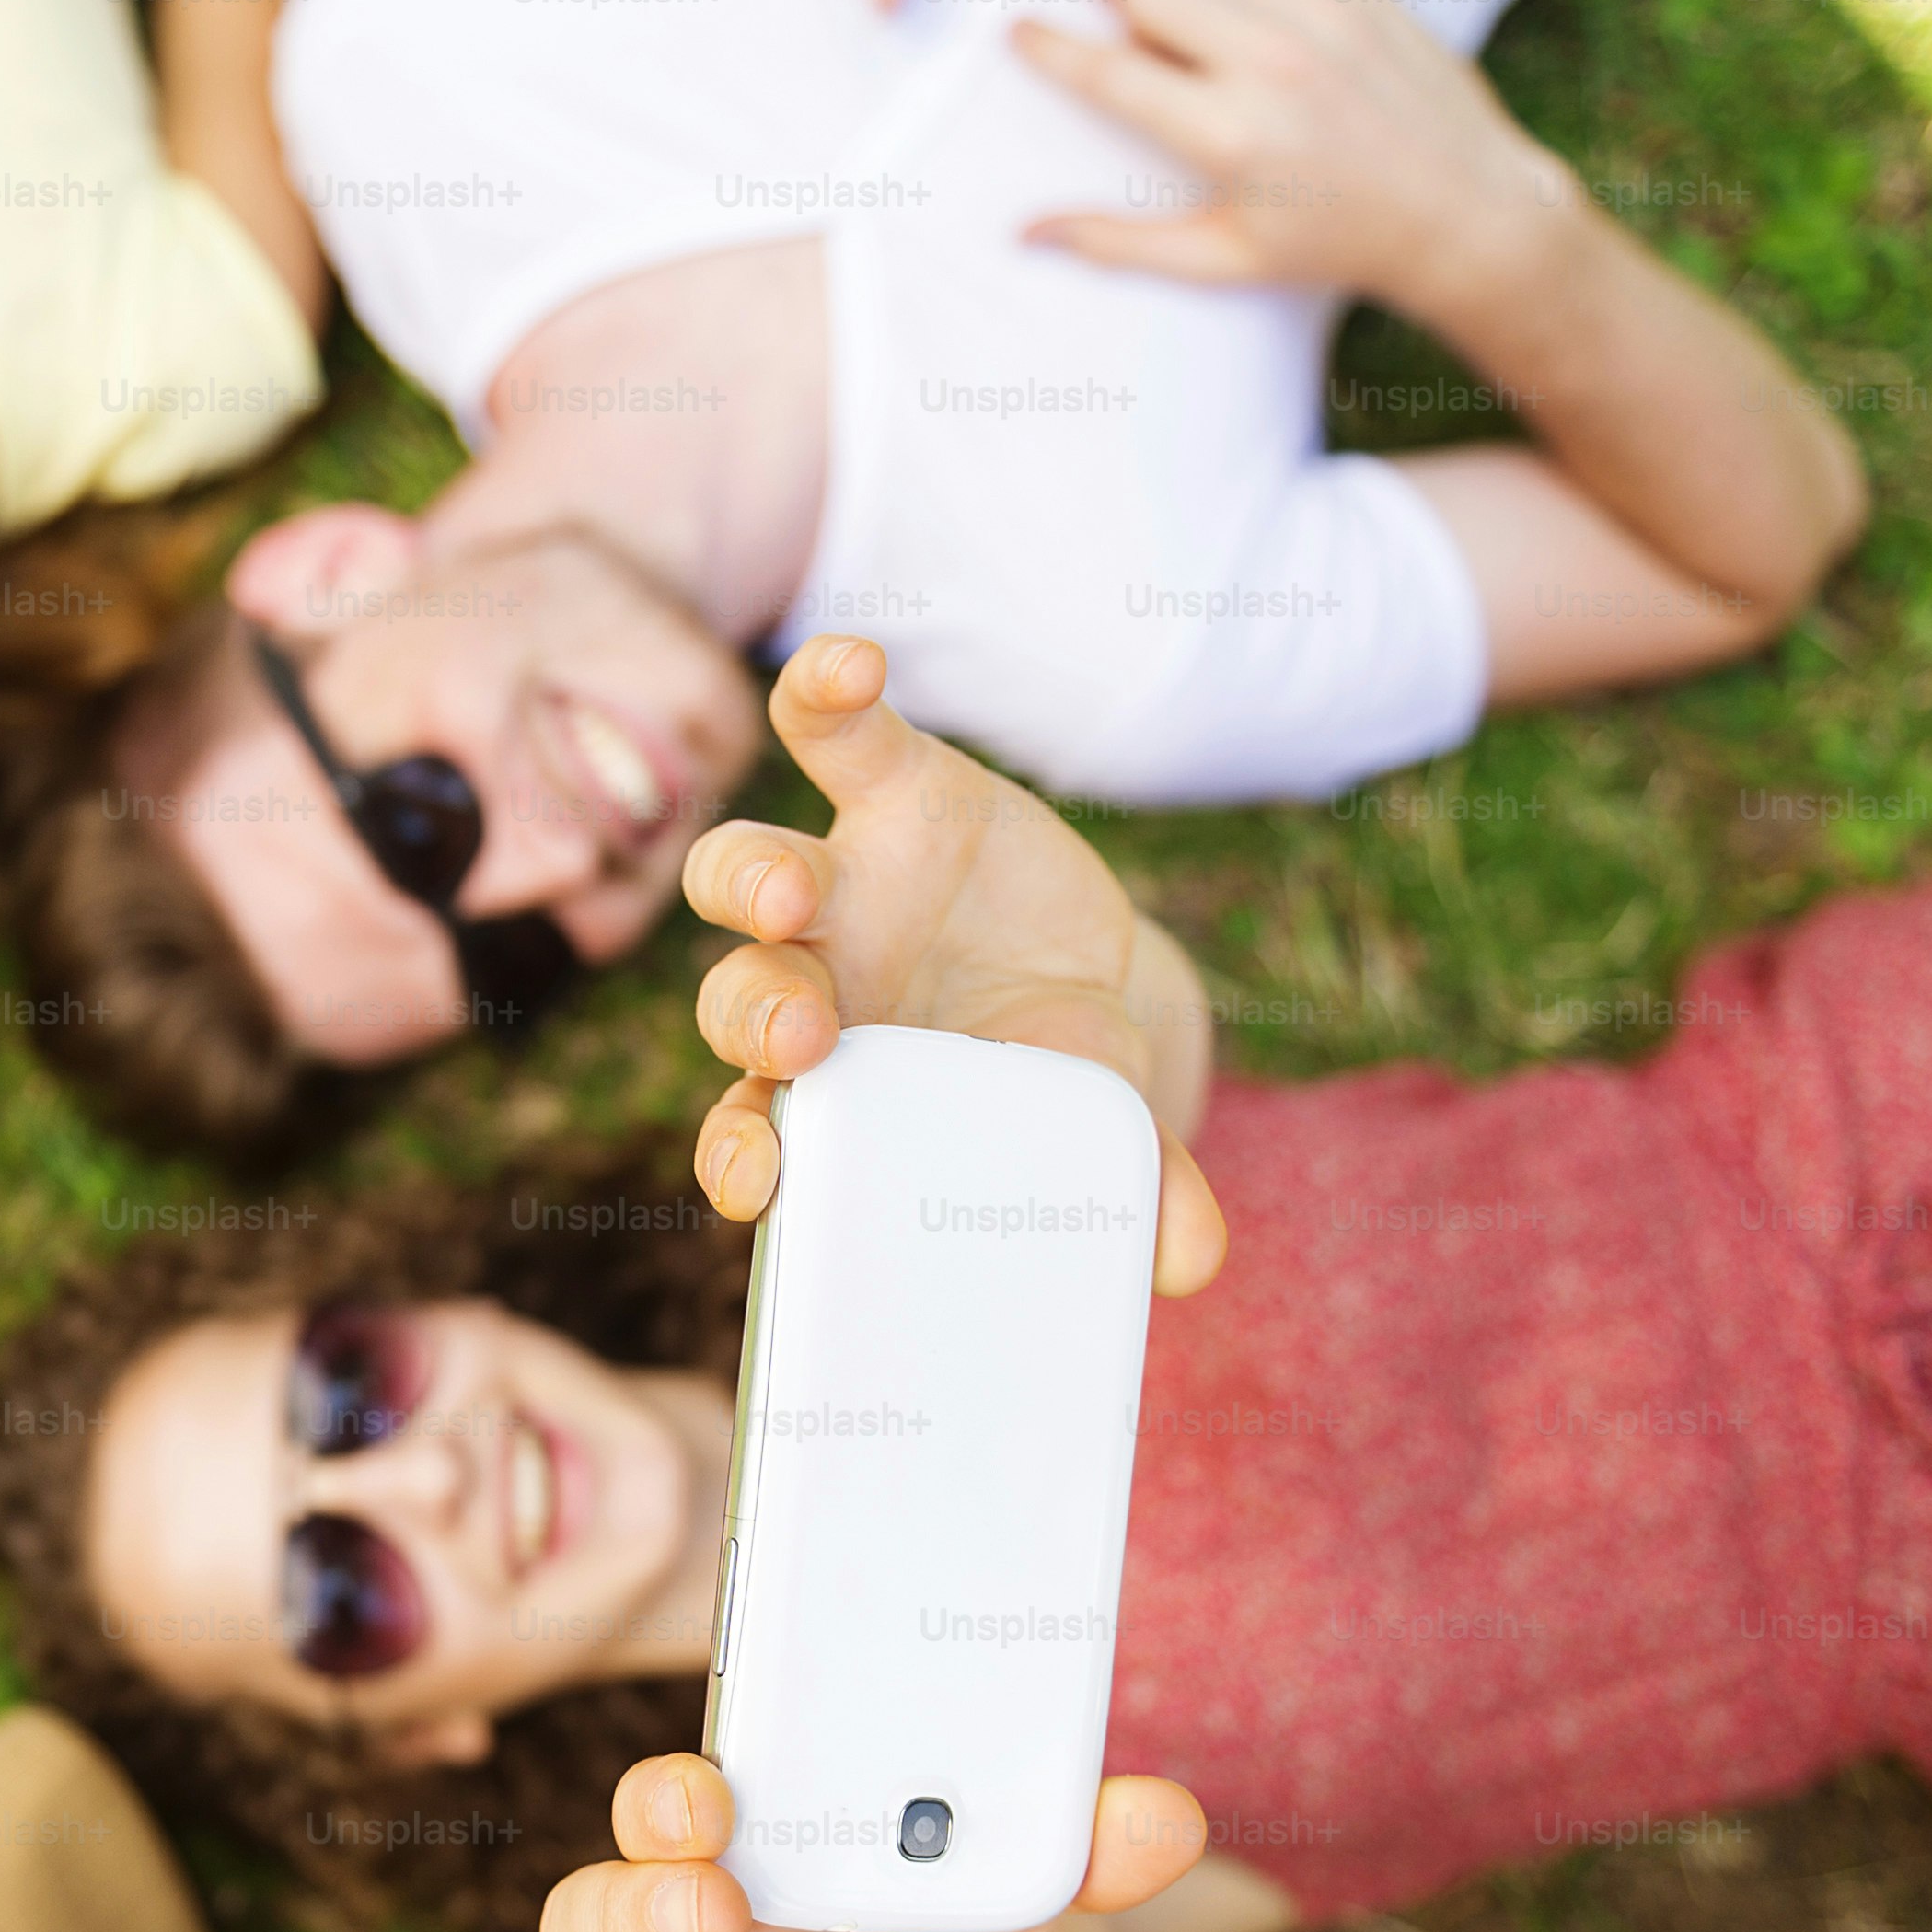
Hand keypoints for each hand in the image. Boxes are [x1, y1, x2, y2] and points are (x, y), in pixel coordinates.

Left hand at [686, 637, 1224, 1295]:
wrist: (1077, 980)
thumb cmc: (1055, 1081)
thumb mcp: (1099, 1129)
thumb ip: (1133, 1188)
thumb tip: (1196, 1266)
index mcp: (830, 1096)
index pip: (748, 1131)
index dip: (741, 1157)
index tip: (759, 1182)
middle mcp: (807, 990)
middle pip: (735, 997)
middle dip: (758, 1012)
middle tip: (806, 1034)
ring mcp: (836, 887)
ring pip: (745, 873)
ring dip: (755, 879)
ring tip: (795, 891)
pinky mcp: (886, 791)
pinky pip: (833, 736)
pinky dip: (827, 697)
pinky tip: (849, 665)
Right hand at [1013, 0, 1569, 313]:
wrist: (1466, 207)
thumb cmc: (1333, 244)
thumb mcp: (1221, 259)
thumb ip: (1116, 243)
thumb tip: (1024, 234)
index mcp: (1234, 136)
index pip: (1113, 73)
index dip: (1053, 49)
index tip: (1018, 31)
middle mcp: (1277, 63)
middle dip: (1120, 4)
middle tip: (1111, 23)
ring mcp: (1323, 13)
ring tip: (1165, 11)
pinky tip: (1234, 13)